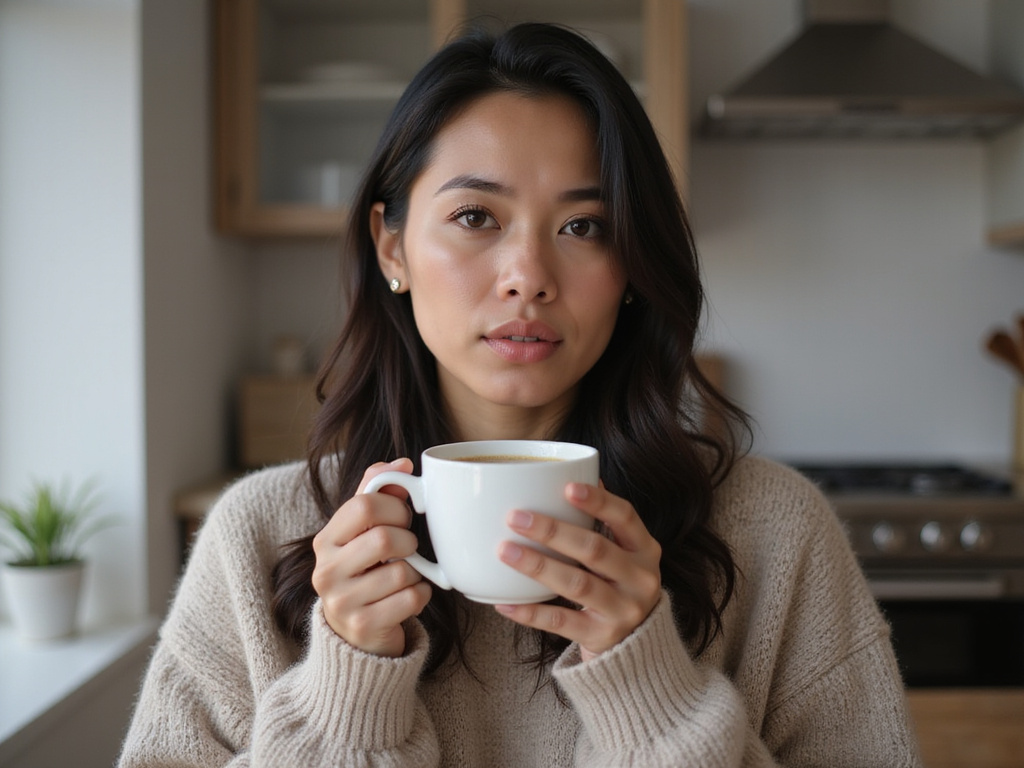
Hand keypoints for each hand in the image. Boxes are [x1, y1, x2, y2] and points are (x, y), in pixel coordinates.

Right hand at [311, 458, 431, 656]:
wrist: (354, 631)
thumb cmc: (365, 569)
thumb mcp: (363, 530)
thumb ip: (378, 492)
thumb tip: (404, 465)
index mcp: (326, 540)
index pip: (364, 505)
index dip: (394, 507)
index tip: (402, 517)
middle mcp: (326, 571)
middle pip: (383, 539)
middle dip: (408, 540)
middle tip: (408, 547)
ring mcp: (341, 602)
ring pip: (401, 573)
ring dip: (416, 572)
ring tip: (407, 574)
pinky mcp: (362, 627)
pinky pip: (411, 600)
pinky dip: (421, 594)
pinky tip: (410, 594)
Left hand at [495, 482, 661, 661]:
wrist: (637, 645)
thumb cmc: (619, 584)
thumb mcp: (623, 552)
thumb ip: (603, 521)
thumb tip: (574, 475)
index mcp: (644, 548)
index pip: (625, 517)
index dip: (598, 501)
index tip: (567, 487)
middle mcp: (640, 578)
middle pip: (594, 549)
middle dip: (552, 531)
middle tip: (515, 517)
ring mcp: (624, 610)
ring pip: (577, 585)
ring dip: (538, 566)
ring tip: (505, 552)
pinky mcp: (603, 636)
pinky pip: (562, 623)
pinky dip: (531, 613)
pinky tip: (504, 602)